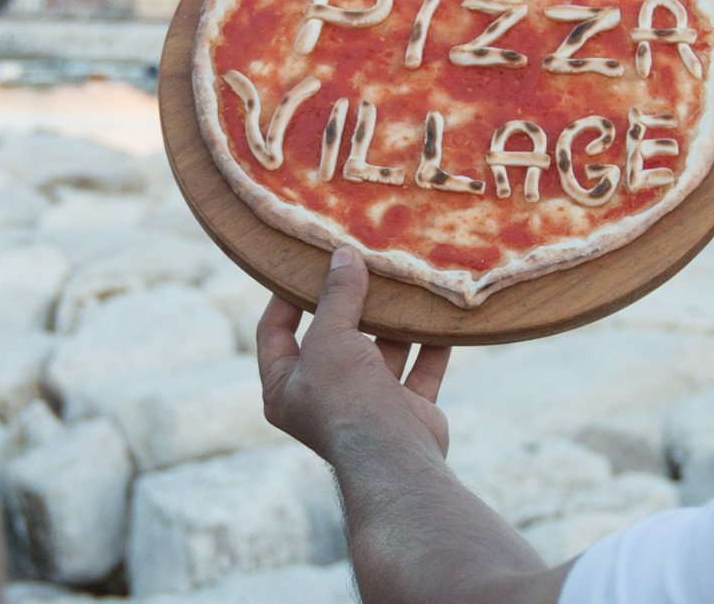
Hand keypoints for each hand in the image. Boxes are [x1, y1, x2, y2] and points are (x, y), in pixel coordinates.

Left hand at [257, 248, 452, 462]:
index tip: (303, 266)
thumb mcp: (329, 337)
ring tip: (405, 281)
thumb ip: (337, 296)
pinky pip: (419, 370)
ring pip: (380, 352)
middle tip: (364, 265)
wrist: (393, 456)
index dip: (284, 298)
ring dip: (394, 321)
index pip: (274, 333)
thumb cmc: (345, 397)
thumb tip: (344, 255)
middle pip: (335, 339)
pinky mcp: (406, 411)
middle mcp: (324, 398)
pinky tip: (439, 315)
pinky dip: (430, 344)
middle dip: (352, 304)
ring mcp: (367, 406)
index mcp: (285, 388)